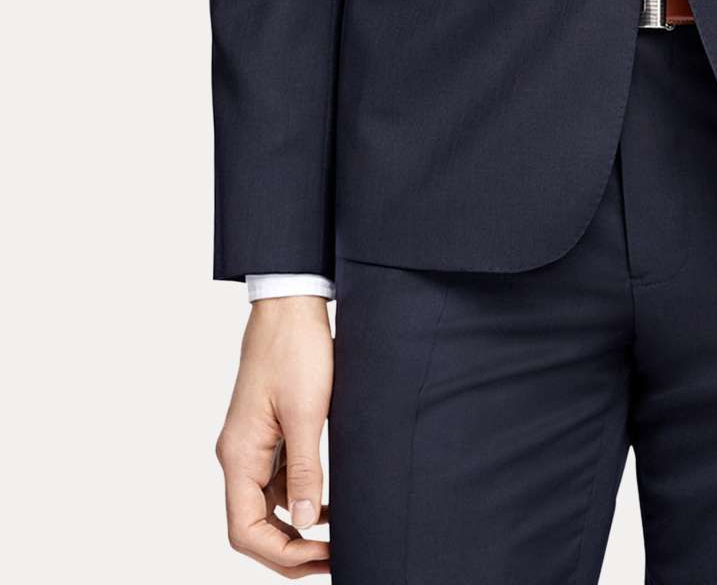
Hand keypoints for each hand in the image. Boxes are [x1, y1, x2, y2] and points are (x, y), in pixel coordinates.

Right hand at [215, 295, 333, 572]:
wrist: (291, 303)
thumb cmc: (296, 349)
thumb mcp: (306, 412)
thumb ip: (304, 469)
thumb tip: (303, 522)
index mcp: (239, 454)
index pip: (245, 530)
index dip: (281, 554)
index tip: (321, 555)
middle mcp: (238, 455)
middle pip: (252, 526)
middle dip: (289, 550)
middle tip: (332, 557)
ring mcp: (251, 445)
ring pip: (265, 507)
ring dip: (295, 529)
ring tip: (334, 538)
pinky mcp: (267, 434)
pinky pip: (275, 482)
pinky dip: (297, 501)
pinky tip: (325, 504)